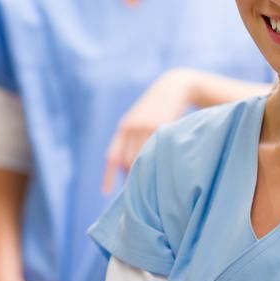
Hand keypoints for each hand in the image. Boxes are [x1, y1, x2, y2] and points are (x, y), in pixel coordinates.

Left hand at [102, 69, 194, 193]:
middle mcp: (132, 127)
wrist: (174, 87)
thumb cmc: (158, 108)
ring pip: (141, 158)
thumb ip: (134, 139)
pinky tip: (164, 167)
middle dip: (131, 177)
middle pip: (127, 161)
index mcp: (124, 127)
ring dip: (145, 172)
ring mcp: (147, 126)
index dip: (108, 176)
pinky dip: (158, 161)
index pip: (113, 156)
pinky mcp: (162, 126)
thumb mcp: (141, 120)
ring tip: (153, 183)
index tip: (105, 193)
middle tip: (140, 189)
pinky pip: (157, 150)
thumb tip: (130, 168)